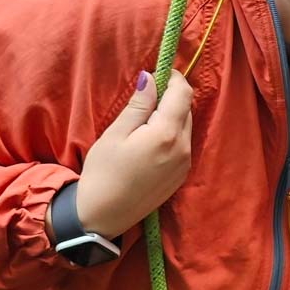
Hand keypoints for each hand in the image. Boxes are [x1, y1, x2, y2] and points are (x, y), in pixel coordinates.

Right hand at [73, 70, 193, 237]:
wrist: (103, 215)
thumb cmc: (103, 172)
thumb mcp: (116, 133)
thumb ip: (138, 105)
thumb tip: (152, 78)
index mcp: (167, 134)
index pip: (183, 94)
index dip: (173, 78)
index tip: (157, 74)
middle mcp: (183, 148)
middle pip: (186, 109)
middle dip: (170, 97)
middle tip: (145, 97)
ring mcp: (185, 163)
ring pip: (186, 126)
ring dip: (171, 116)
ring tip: (143, 122)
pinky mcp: (182, 175)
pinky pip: (183, 144)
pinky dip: (172, 134)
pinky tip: (149, 141)